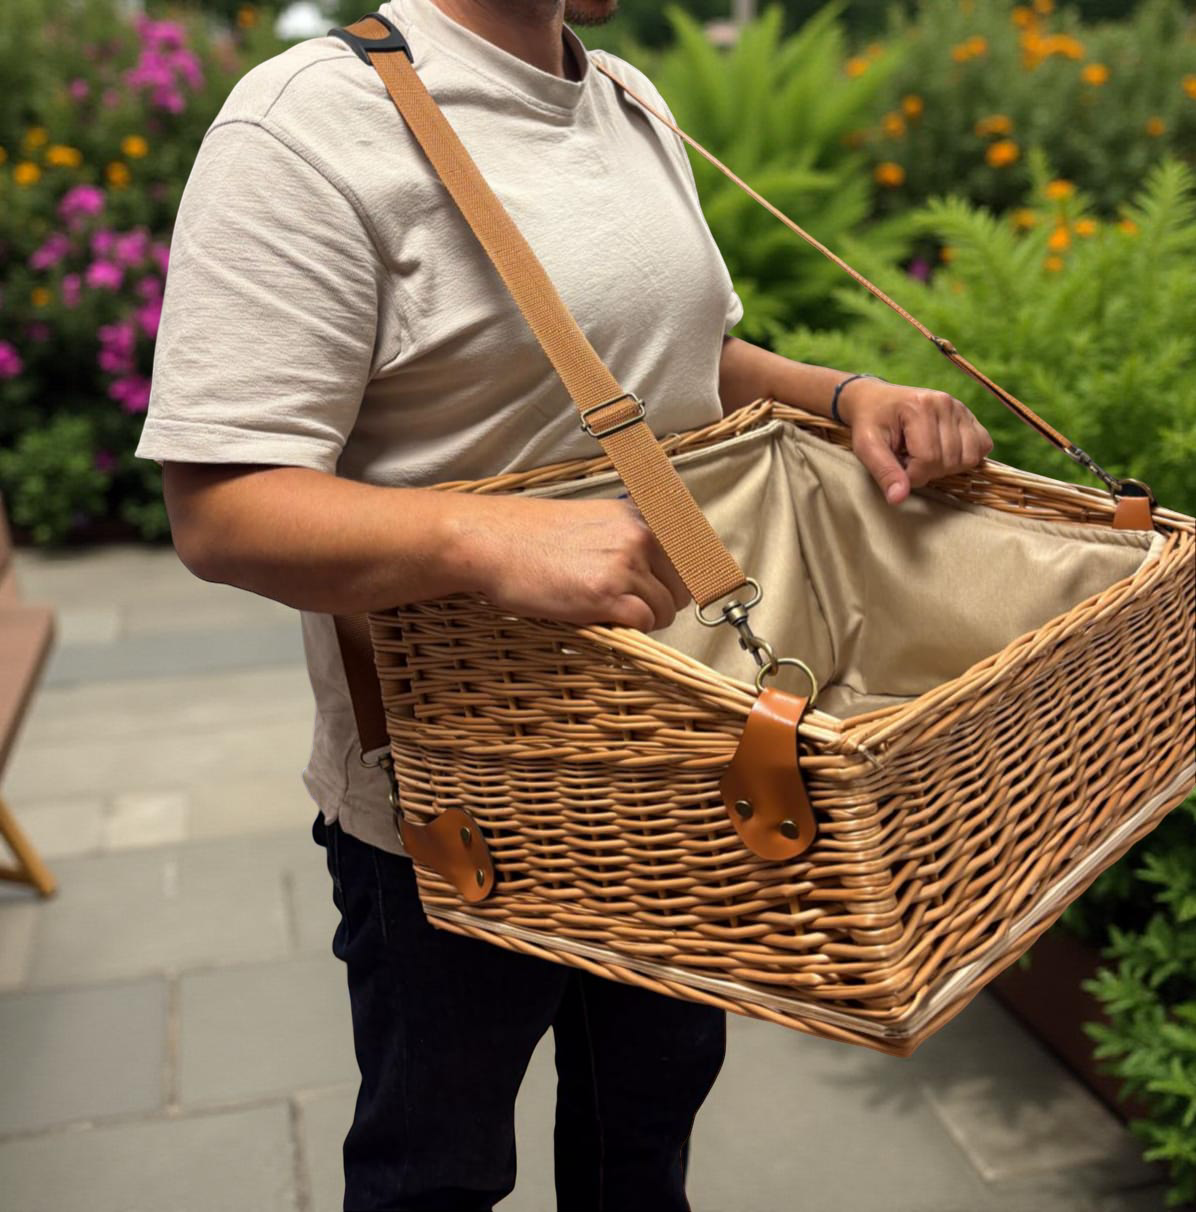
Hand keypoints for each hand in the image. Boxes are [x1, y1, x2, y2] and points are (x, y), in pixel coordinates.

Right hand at [449, 495, 689, 631]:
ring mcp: (624, 566)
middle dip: (663, 602)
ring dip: (644, 619)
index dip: (682, 581)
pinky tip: (603, 619)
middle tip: (632, 606)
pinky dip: (629, 629)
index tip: (674, 593)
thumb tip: (661, 568)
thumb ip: (629, 538)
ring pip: (664, 609)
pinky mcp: (607, 596)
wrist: (492, 542)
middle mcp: (638, 537)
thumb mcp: (593, 521)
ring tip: (610, 613)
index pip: (691, 554)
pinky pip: (643, 623)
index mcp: (637, 516)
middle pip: (682, 586)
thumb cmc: (531, 536)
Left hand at [836, 378, 993, 504]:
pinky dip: (965, 457)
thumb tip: (898, 498)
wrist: (875, 401)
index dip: (911, 475)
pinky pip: (982, 446)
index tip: (897, 466)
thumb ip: (884, 472)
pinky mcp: (969, 415)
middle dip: (926, 471)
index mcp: (919, 407)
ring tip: (923, 455)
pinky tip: (943, 452)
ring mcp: (960, 408)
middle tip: (908, 458)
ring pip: (969, 458)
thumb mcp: (866, 447)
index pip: (928, 460)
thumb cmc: (870, 423)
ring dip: (945, 467)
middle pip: (949, 461)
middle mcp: (945, 403)